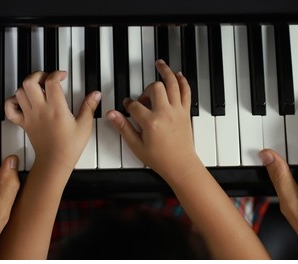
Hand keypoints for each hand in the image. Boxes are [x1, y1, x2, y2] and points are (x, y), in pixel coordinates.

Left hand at [5, 71, 100, 168]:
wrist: (54, 162)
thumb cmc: (69, 147)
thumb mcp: (84, 126)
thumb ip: (89, 107)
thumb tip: (95, 94)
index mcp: (56, 108)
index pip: (51, 82)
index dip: (57, 74)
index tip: (62, 76)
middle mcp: (40, 110)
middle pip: (30, 82)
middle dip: (38, 75)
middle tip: (47, 78)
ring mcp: (30, 116)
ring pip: (20, 92)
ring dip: (27, 86)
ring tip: (38, 88)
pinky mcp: (24, 123)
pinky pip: (10, 109)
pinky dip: (13, 101)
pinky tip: (22, 101)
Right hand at [106, 60, 199, 179]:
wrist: (181, 165)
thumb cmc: (160, 159)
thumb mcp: (136, 146)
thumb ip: (123, 127)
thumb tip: (111, 114)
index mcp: (151, 122)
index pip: (135, 106)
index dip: (129, 105)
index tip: (127, 107)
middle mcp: (165, 113)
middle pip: (154, 88)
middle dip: (146, 91)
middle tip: (143, 100)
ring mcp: (177, 111)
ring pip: (172, 84)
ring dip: (166, 72)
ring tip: (160, 63)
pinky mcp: (185, 112)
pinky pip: (186, 91)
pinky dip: (182, 81)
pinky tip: (177, 75)